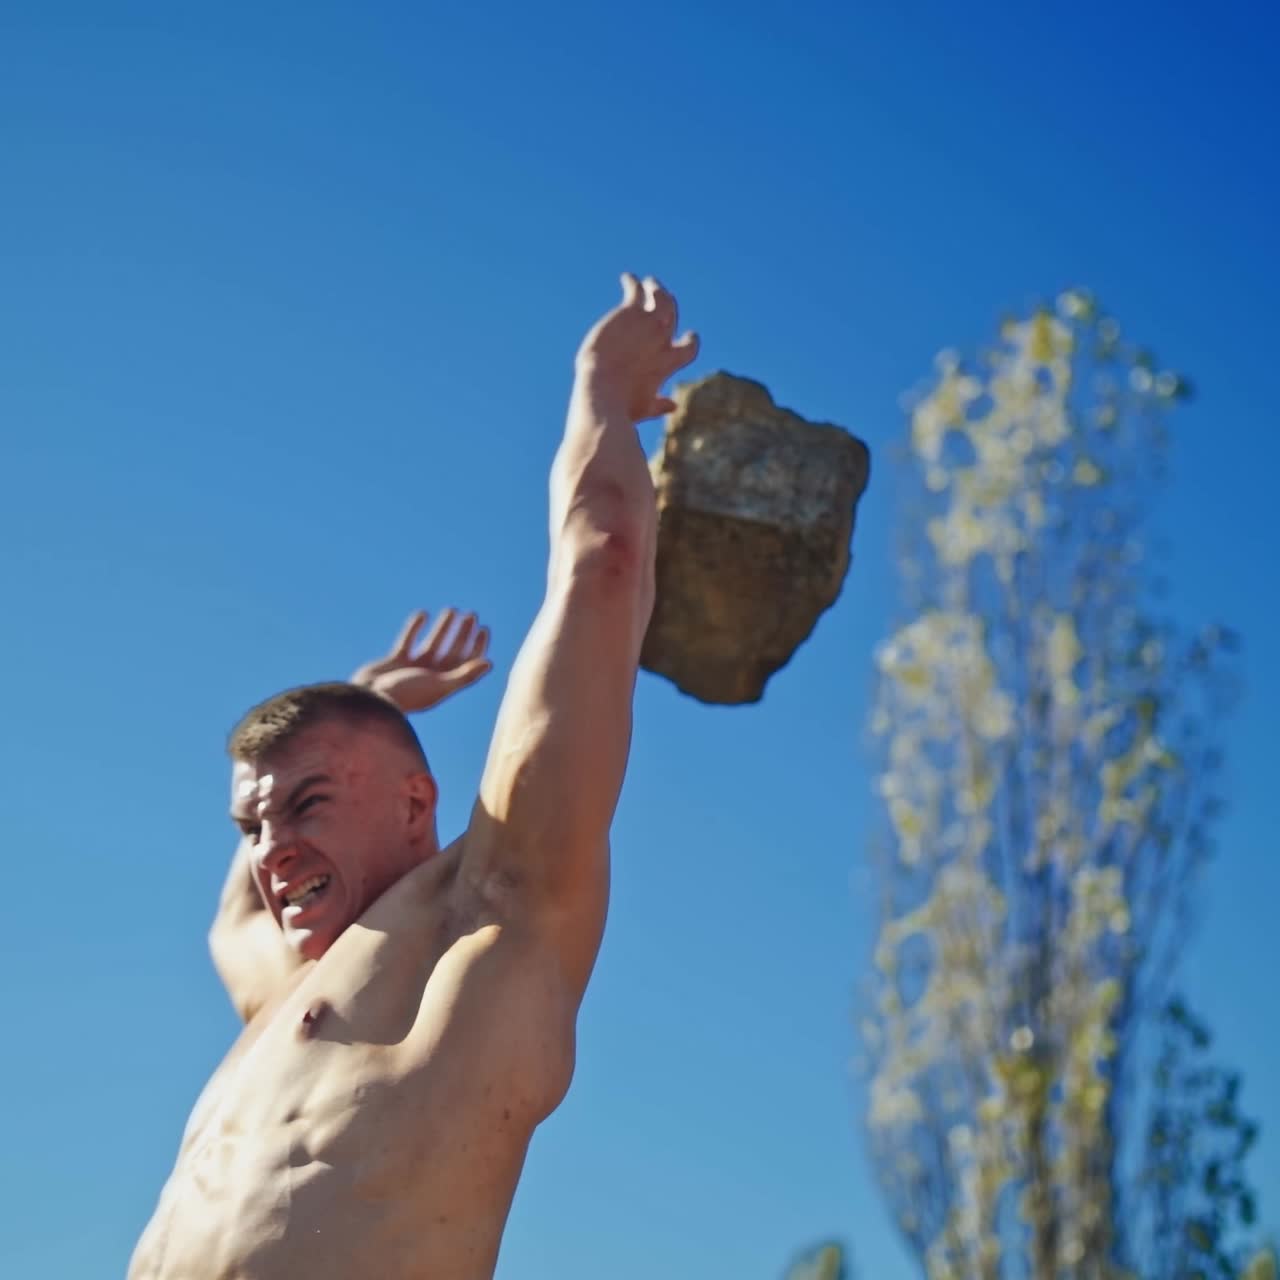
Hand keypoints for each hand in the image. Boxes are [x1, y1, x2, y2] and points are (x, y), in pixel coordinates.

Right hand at [351, 609, 492, 713]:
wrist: (371, 700)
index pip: (467, 664)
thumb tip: (489, 663)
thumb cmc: (407, 695)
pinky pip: (408, 641)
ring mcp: (414, 669)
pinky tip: (423, 614)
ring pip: (433, 643)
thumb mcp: (439, 685)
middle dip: (463, 633)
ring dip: (443, 628)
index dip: (477, 647)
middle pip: (453, 651)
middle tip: (471, 615)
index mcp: (445, 684)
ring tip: (452, 610)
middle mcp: (432, 676)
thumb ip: (464, 675)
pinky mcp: (395, 662)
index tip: (483, 628)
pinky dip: (415, 628)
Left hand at [574, 273, 699, 421]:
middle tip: (663, 296)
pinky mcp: (630, 312)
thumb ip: (660, 405)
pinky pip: (636, 290)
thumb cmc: (620, 405)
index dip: (690, 341)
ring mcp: (649, 323)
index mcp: (668, 364)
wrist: (603, 391)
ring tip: (648, 282)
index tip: (689, 336)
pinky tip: (627, 278)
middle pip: (672, 316)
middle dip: (669, 306)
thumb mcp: (644, 407)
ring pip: (660, 297)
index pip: (689, 349)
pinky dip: (633, 283)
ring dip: (656, 288)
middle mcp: (663, 341)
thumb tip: (674, 406)